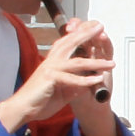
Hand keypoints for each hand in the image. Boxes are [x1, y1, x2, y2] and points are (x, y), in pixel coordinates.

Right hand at [0, 20, 115, 131]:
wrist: (23, 108)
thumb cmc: (41, 98)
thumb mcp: (63, 89)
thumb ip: (76, 82)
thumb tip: (89, 80)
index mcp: (54, 60)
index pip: (69, 42)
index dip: (81, 33)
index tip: (95, 27)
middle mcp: (52, 60)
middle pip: (72, 43)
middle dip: (88, 34)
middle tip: (101, 27)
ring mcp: (51, 68)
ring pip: (77, 62)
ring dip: (96, 63)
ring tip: (111, 64)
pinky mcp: (50, 79)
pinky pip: (72, 78)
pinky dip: (86, 80)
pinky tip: (98, 79)